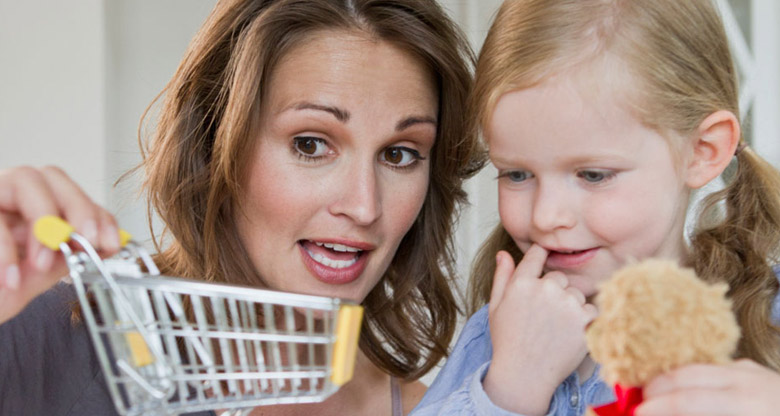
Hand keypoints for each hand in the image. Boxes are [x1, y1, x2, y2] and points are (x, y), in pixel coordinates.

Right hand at [0, 166, 120, 323]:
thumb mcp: (33, 277)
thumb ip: (67, 257)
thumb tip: (107, 244)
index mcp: (29, 207)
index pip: (71, 194)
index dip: (95, 213)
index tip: (109, 242)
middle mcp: (6, 195)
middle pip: (50, 176)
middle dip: (77, 208)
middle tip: (86, 241)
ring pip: (23, 180)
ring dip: (44, 221)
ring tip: (42, 263)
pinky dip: (5, 248)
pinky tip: (11, 277)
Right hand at [483, 244, 597, 414]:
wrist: (523, 375)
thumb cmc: (507, 341)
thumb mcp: (496, 307)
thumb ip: (501, 277)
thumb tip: (503, 253)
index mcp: (522, 282)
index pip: (537, 254)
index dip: (541, 257)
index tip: (543, 266)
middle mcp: (545, 288)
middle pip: (560, 277)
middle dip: (555, 291)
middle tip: (545, 316)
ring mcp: (566, 304)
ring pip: (577, 294)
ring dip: (571, 307)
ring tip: (556, 329)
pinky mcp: (583, 320)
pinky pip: (591, 310)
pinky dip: (585, 321)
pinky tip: (569, 334)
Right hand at [638, 359, 779, 415]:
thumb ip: (699, 414)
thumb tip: (664, 412)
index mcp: (745, 405)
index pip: (685, 401)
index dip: (654, 409)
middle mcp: (749, 383)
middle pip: (686, 375)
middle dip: (655, 390)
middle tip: (638, 406)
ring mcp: (756, 375)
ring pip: (700, 366)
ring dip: (673, 381)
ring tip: (657, 398)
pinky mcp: (760, 374)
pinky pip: (721, 370)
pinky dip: (699, 379)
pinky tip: (691, 394)